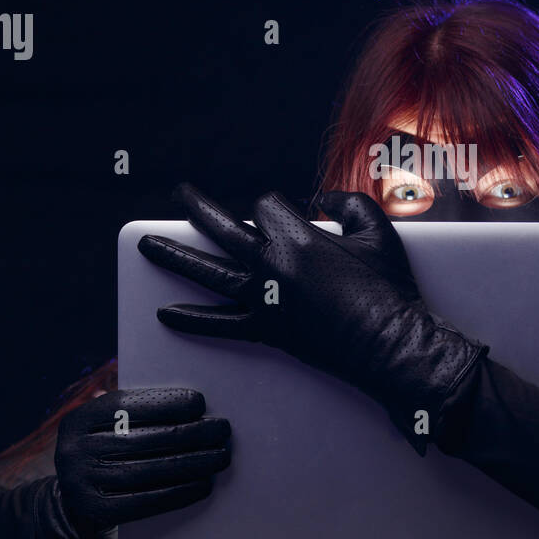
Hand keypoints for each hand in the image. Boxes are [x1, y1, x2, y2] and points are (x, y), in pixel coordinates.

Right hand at [34, 387, 230, 538]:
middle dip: (190, 433)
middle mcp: (75, 450)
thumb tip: (190, 406)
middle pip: (144, 439)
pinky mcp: (97, 512)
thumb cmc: (106, 451)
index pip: (128, 406)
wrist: (75, 501)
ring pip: (149, 470)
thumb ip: (135, 413)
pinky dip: (180, 492)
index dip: (166, 403)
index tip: (200, 403)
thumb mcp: (106, 426)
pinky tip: (204, 484)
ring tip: (220, 457)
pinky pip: (146, 501)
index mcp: (79, 420)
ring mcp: (82, 483)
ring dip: (193, 463)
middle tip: (222, 430)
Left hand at [137, 183, 487, 453]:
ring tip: (148, 245)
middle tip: (180, 194)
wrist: (391, 344)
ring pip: (207, 271)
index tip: (282, 213)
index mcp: (298, 236)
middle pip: (221, 227)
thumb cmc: (389, 287)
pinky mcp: (266, 331)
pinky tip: (167, 312)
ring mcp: (264, 300)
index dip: (274, 206)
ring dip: (173, 255)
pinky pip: (218, 324)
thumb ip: (349, 204)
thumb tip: (324, 200)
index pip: (266, 205)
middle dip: (197, 207)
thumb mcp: (378, 232)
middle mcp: (272, 265)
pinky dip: (191, 319)